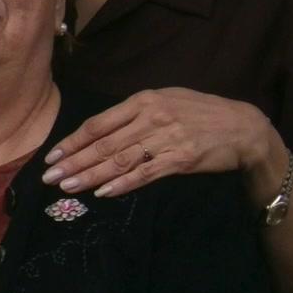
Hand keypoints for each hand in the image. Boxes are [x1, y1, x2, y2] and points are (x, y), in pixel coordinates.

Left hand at [42, 87, 279, 199]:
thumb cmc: (198, 112)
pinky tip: (103, 192)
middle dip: (73, 162)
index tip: (52, 156)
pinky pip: (145, 174)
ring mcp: (166, 139)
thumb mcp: (165, 100)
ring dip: (90, 176)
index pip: (98, 124)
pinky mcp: (180, 159)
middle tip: (49, 177)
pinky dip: (122, 184)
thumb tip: (97, 130)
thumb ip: (132, 113)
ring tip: (68, 187)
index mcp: (142, 101)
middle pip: (103, 144)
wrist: (243, 126)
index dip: (72, 141)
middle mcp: (151, 118)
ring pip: (119, 160)